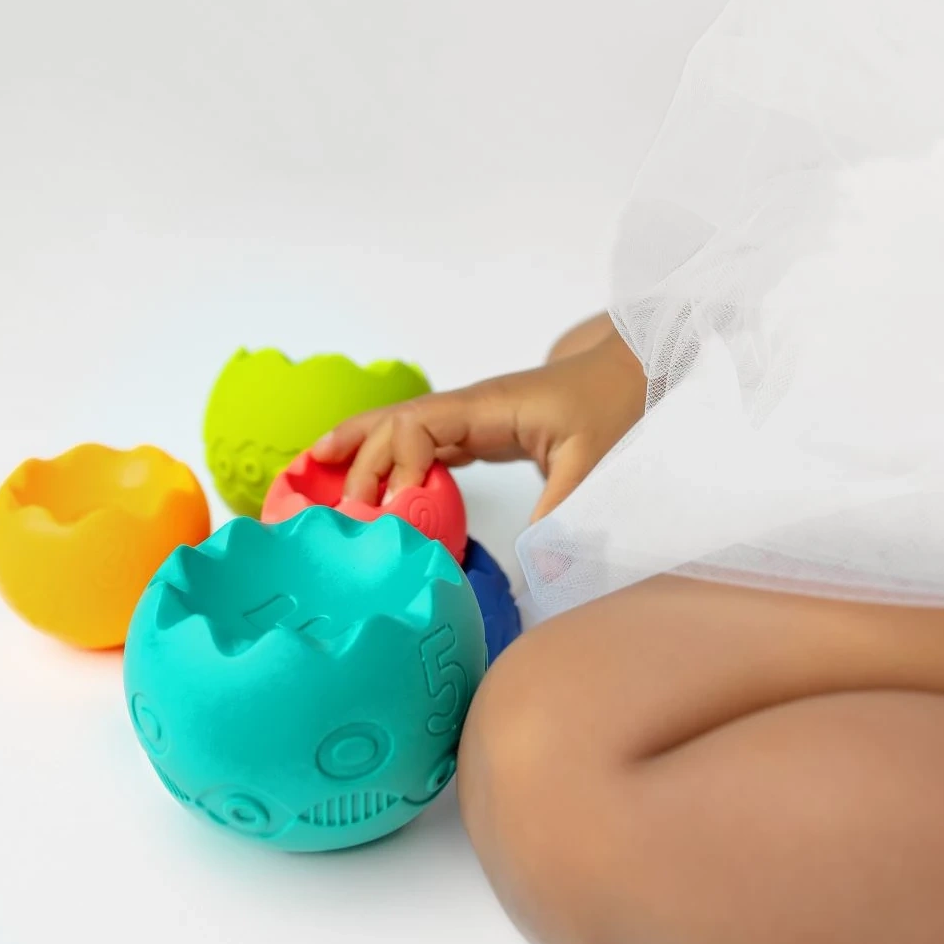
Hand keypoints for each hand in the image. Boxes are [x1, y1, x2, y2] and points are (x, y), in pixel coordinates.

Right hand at [311, 331, 645, 522]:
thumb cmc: (614, 406)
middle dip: (362, 463)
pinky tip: (366, 477)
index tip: (395, 510)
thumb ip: (560, 512)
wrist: (631, 372)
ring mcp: (469, 419)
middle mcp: (467, 409)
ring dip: (358, 449)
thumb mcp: (594, 462)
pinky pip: (418, 441)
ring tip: (312, 471)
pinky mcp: (476, 433)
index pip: (418, 425)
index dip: (397, 463)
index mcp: (486, 408)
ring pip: (398, 429)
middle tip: (340, 513)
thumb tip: (533, 571)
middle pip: (395, 427)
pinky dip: (386, 456)